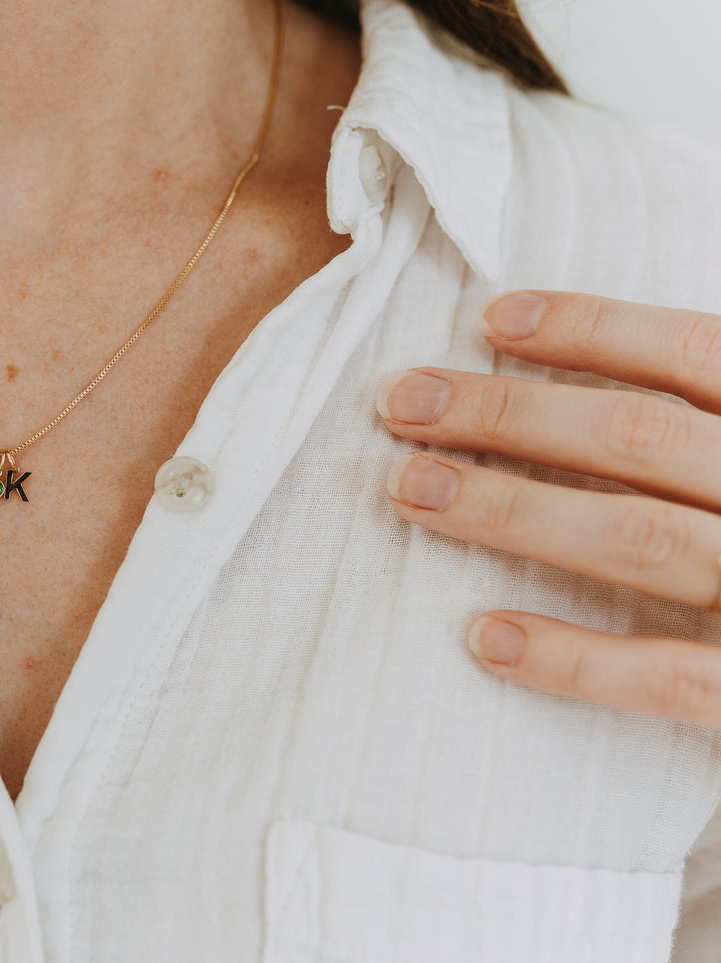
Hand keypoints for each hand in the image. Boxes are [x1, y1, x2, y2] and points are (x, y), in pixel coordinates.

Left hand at [377, 291, 720, 726]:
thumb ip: (719, 406)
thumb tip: (600, 350)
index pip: (696, 352)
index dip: (590, 328)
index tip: (489, 319)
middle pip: (637, 437)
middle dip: (507, 414)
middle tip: (400, 403)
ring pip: (638, 541)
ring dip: (511, 512)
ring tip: (410, 490)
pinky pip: (671, 679)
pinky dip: (575, 660)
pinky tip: (486, 638)